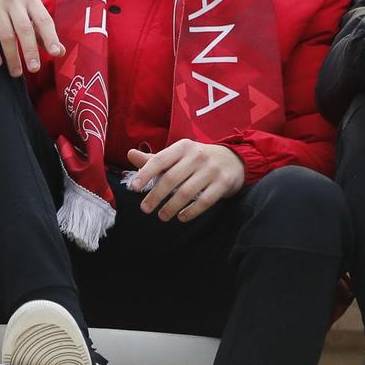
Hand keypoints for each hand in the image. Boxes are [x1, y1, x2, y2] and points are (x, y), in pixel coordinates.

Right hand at [0, 0, 64, 76]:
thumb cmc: (11, 6)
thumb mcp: (28, 12)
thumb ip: (42, 32)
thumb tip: (60, 52)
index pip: (43, 19)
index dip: (50, 37)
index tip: (55, 54)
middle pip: (24, 29)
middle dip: (30, 51)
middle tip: (34, 69)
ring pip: (6, 36)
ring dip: (12, 57)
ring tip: (16, 73)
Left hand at [126, 140, 245, 221]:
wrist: (234, 159)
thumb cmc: (198, 159)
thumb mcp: (178, 155)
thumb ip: (155, 159)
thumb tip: (130, 154)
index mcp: (182, 147)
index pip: (159, 160)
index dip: (145, 174)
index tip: (133, 188)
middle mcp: (197, 156)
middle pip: (171, 179)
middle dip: (156, 195)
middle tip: (145, 209)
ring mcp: (212, 169)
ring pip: (187, 192)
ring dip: (171, 207)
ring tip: (162, 216)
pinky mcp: (224, 182)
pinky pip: (205, 201)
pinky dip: (191, 211)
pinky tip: (181, 217)